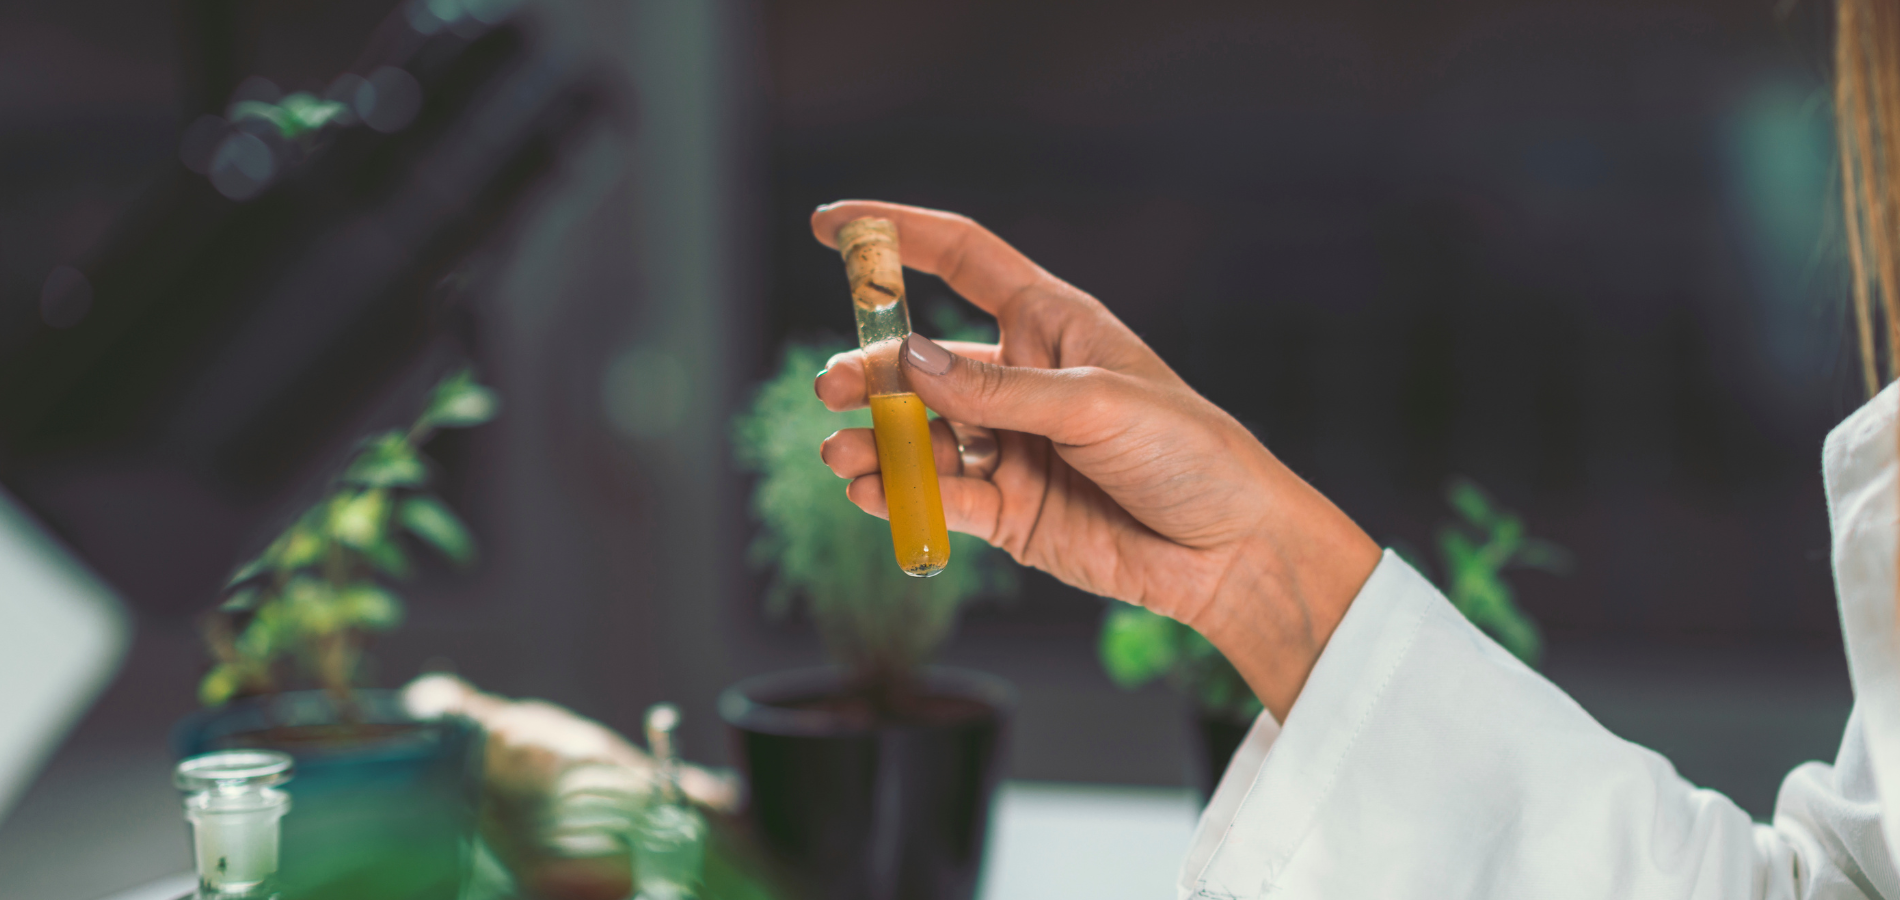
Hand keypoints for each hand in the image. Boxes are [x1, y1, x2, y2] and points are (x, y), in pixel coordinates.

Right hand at [811, 200, 1381, 719]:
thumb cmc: (1189, 452)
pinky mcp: (1008, 512)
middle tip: (832, 389)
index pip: (961, 260)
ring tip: (841, 454)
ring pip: (920, 436)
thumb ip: (998, 390)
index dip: (896, 237)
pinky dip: (900, 496)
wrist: (1230, 551)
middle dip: (870, 370)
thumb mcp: (1096, 404)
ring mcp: (1010, 448)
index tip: (829, 226)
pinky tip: (871, 495)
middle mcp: (1022, 381)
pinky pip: (938, 498)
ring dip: (876, 441)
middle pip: (921, 361)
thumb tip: (909, 361)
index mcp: (1050, 324)